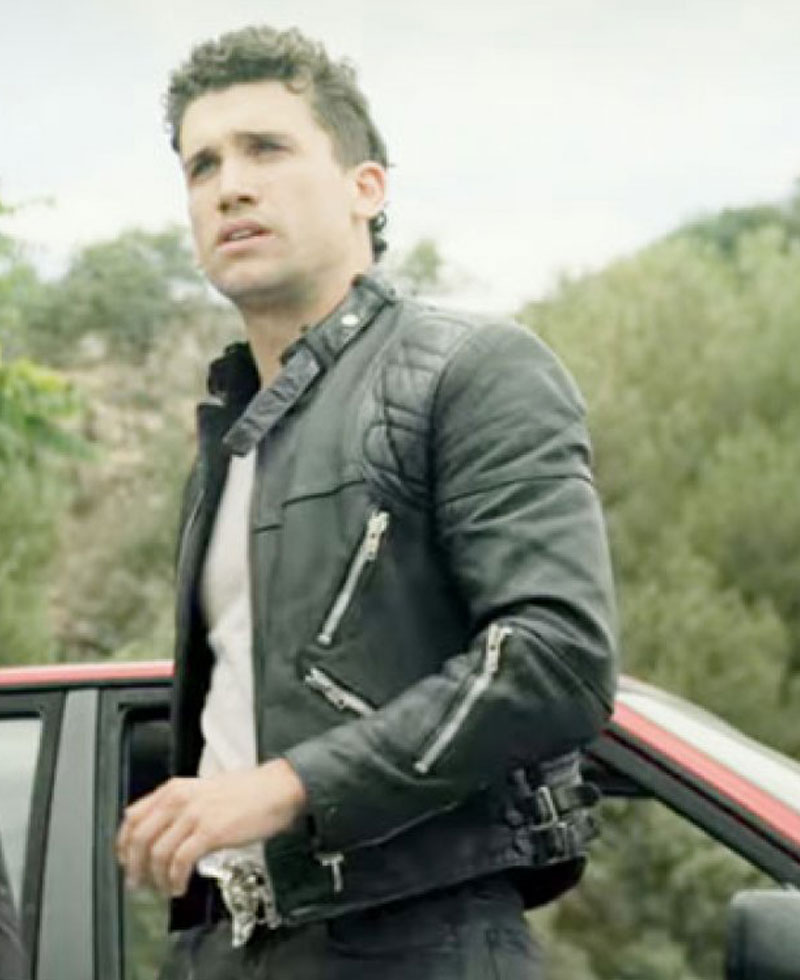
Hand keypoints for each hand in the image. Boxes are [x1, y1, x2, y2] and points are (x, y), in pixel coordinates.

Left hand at [115, 759, 306, 896]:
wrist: (277, 789)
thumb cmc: (246, 792)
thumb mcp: (203, 791)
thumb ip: (178, 807)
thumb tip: (157, 833)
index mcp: (174, 789)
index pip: (133, 817)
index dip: (124, 845)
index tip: (126, 862)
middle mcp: (179, 799)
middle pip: (139, 839)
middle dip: (134, 868)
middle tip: (138, 885)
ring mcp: (194, 815)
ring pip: (157, 854)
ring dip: (157, 879)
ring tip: (165, 889)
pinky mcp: (210, 832)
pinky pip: (180, 862)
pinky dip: (175, 880)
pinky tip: (179, 887)